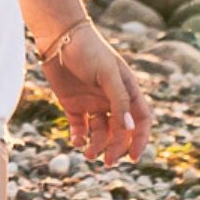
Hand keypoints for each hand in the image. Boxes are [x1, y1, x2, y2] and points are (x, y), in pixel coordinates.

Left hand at [41, 24, 152, 165]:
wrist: (59, 38)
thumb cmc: (89, 51)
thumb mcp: (107, 74)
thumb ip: (119, 101)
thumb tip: (130, 129)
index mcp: (126, 89)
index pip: (141, 119)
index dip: (140, 138)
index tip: (133, 157)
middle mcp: (111, 99)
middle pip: (120, 131)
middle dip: (116, 147)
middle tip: (106, 161)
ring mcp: (93, 103)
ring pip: (100, 133)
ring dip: (97, 146)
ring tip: (88, 154)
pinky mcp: (74, 106)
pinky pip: (81, 128)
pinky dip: (80, 138)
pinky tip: (76, 140)